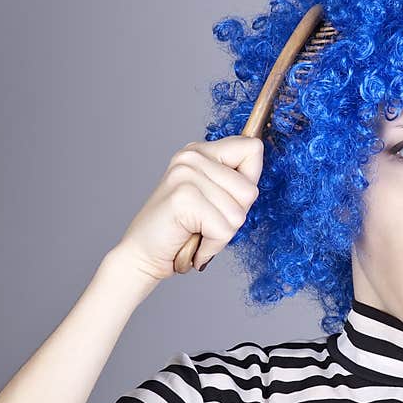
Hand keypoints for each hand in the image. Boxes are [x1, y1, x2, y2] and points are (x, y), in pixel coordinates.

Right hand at [112, 136, 263, 282]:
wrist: (142, 255)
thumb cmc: (181, 231)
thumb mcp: (212, 198)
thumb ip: (234, 182)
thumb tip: (260, 177)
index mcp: (200, 151)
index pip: (252, 148)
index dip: (250, 181)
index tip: (226, 199)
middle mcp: (192, 156)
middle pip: (250, 190)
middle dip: (234, 216)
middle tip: (206, 222)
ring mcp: (187, 174)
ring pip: (238, 213)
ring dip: (222, 235)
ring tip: (198, 232)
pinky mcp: (184, 198)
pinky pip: (224, 229)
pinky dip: (212, 246)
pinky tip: (193, 243)